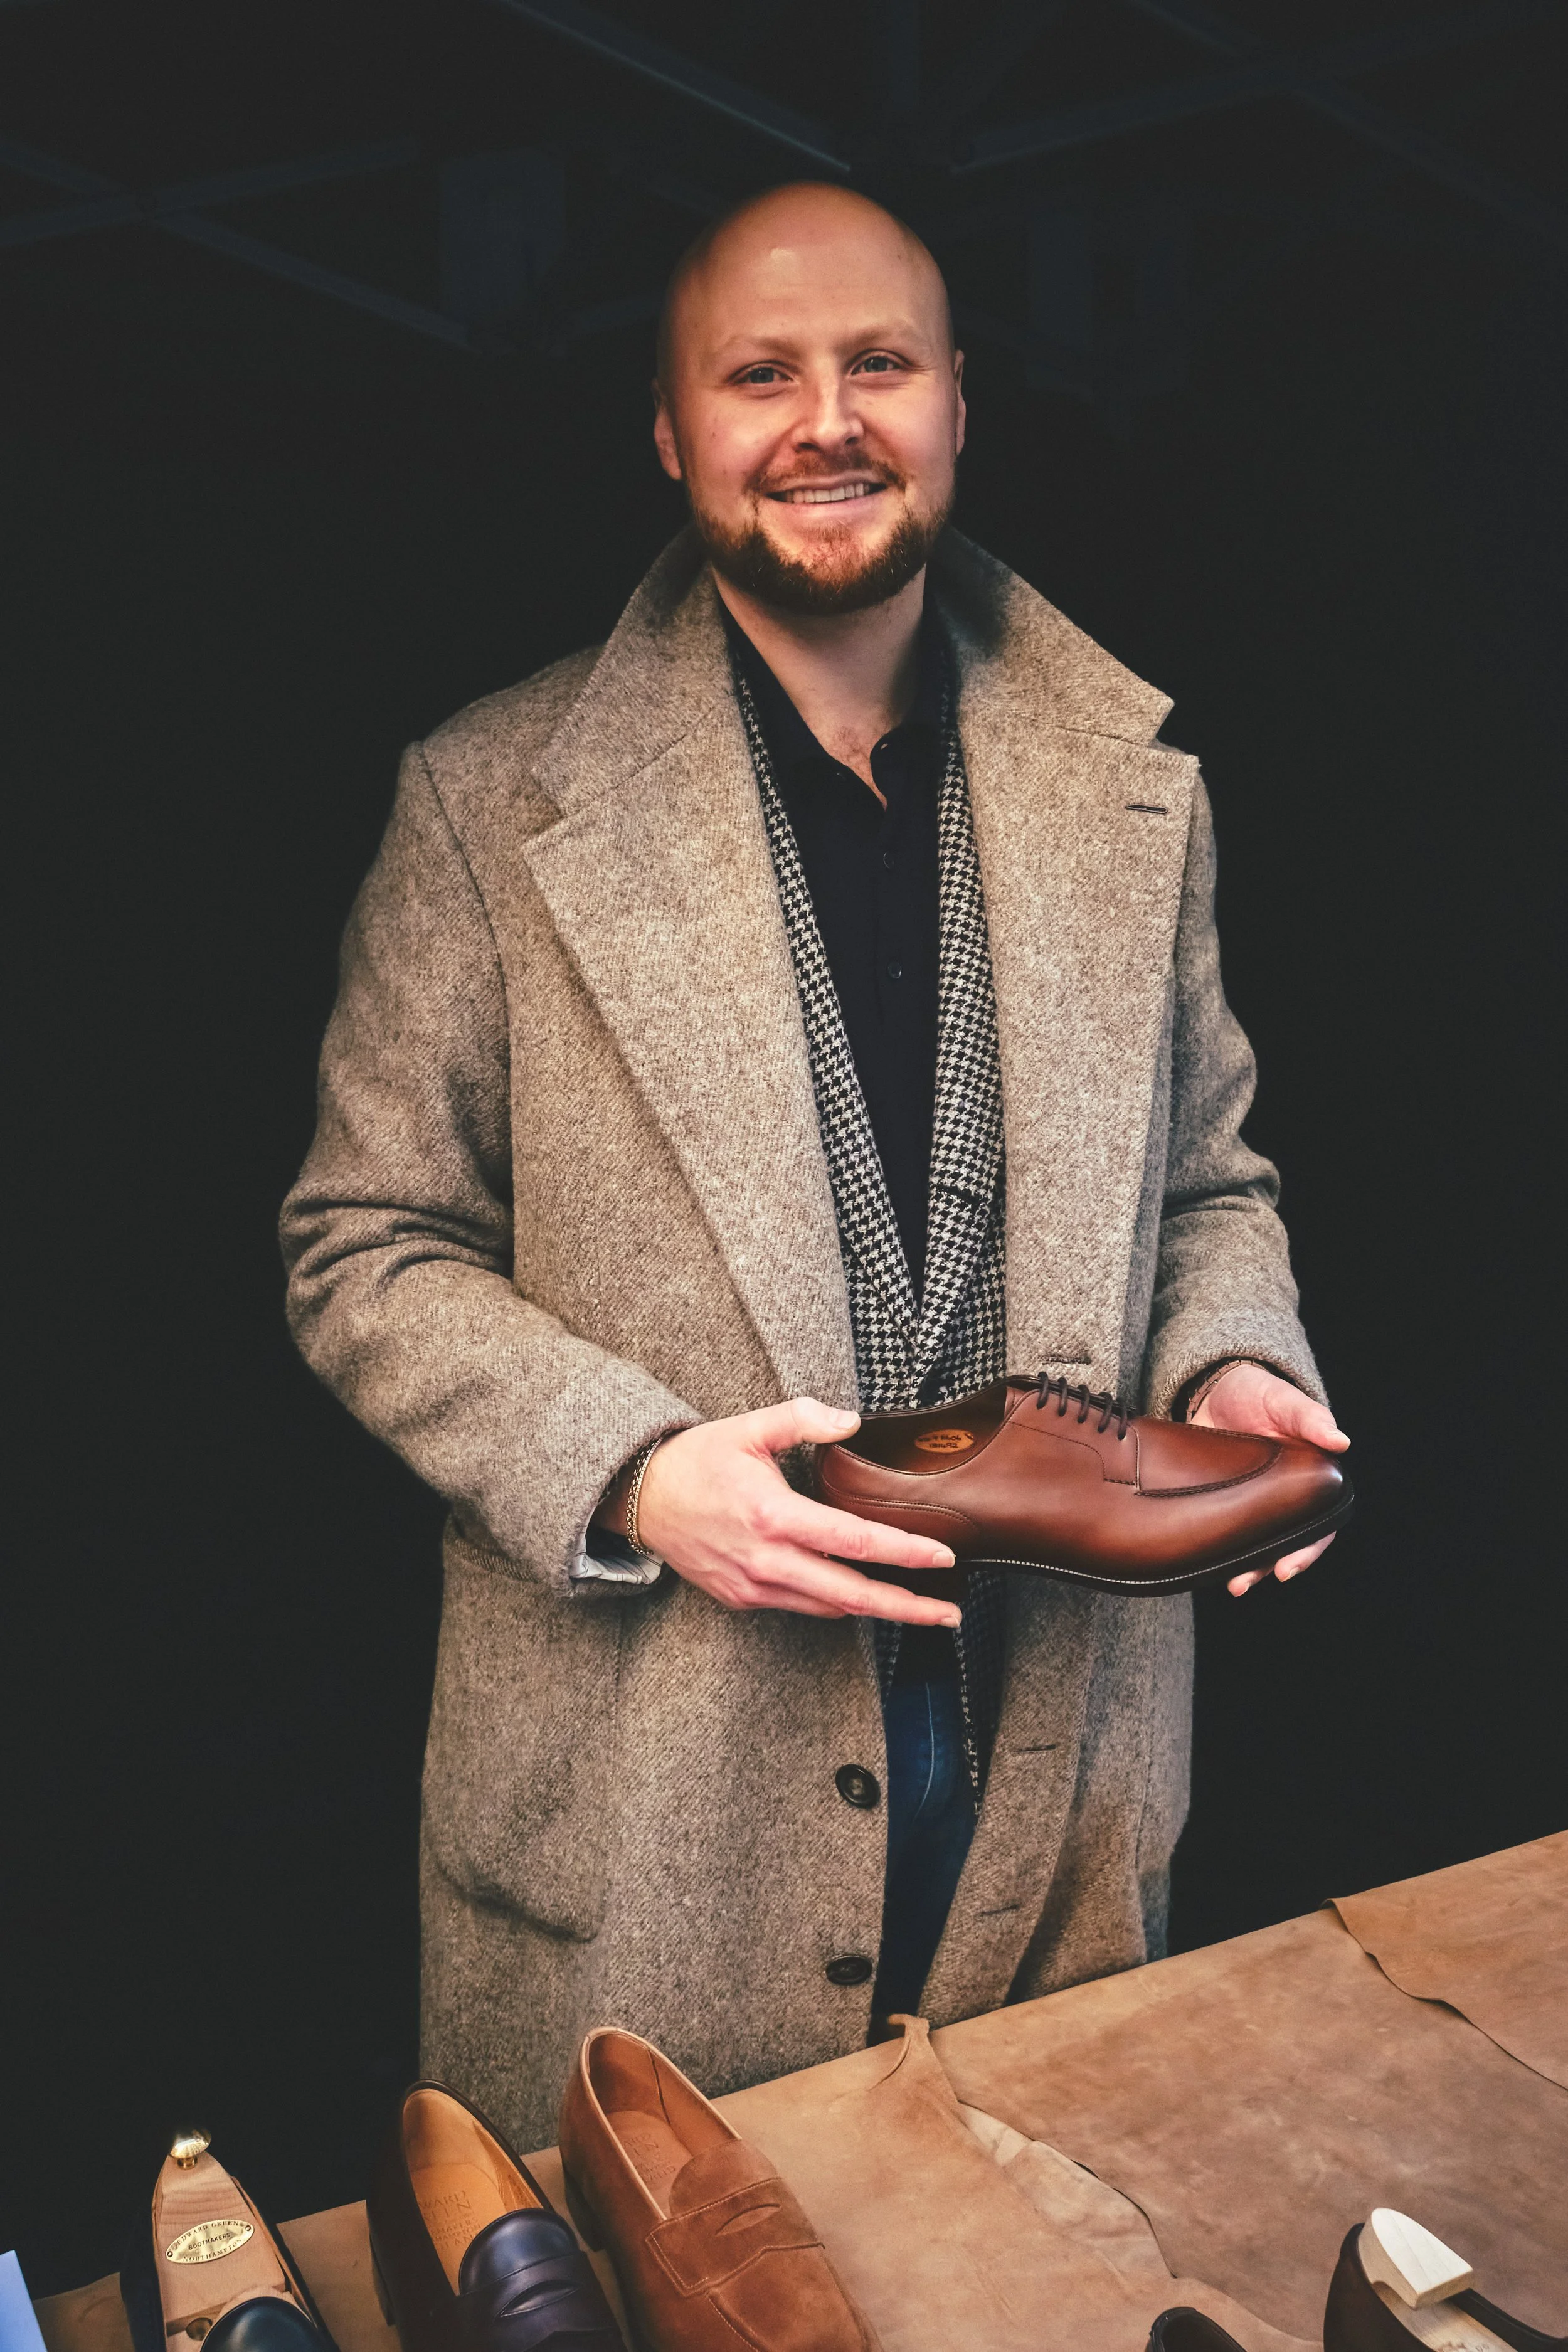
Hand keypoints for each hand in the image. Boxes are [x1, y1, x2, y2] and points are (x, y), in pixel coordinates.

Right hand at [635, 1398, 962, 1626]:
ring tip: (916, 1605)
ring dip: (874, 1608)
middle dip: (906, 1607)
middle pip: (851, 1594)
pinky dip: (834, 1601)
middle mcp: (766, 1559)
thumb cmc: (697, 1461)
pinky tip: (858, 1592)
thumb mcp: (748, 1428)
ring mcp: (753, 1585)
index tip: (942, 1557)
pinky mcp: (743, 1599)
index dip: (902, 1552)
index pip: (853, 1540)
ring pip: (829, 1608)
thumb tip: (852, 1421)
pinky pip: (801, 1606)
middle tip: (948, 1613)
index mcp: (772, 1515)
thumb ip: (803, 1418)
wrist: (642, 1498)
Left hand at [1191, 1363, 1350, 1596]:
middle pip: (1280, 1543)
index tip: (1286, 1568)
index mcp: (1308, 1481)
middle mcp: (1280, 1499)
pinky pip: (1218, 1529)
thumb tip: (1341, 1441)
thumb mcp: (1285, 1402)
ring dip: (1239, 1564)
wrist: (1215, 1388)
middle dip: (1264, 1567)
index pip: (1316, 1526)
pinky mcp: (1218, 1500)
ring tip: (1227, 1582)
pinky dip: (1212, 1545)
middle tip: (1242, 1583)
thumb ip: (1311, 1419)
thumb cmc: (1261, 1394)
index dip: (1305, 1551)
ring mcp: (1248, 1502)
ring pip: (1249, 1542)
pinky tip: (1199, 1558)